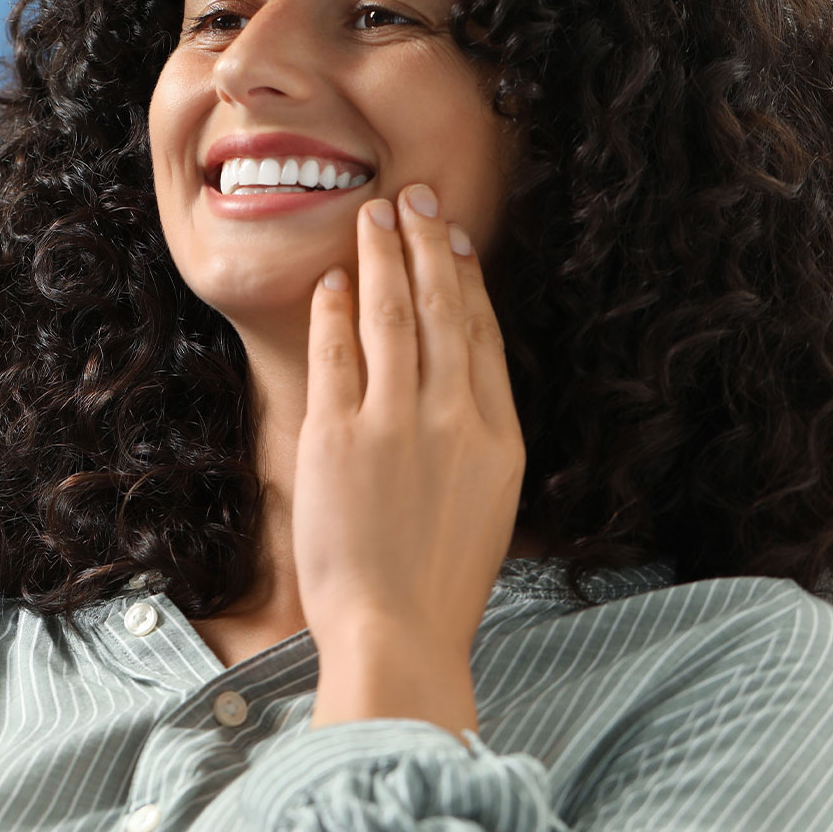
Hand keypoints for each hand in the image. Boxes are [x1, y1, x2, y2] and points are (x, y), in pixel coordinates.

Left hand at [294, 184, 525, 668]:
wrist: (397, 633)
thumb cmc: (437, 589)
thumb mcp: (487, 510)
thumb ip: (477, 447)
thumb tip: (461, 399)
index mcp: (498, 440)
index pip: (481, 338)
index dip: (467, 282)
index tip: (454, 242)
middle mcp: (453, 420)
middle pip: (443, 311)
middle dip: (427, 246)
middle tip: (413, 199)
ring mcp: (395, 424)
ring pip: (394, 318)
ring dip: (383, 259)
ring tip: (372, 216)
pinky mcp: (339, 437)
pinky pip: (338, 355)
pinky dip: (336, 312)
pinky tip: (333, 282)